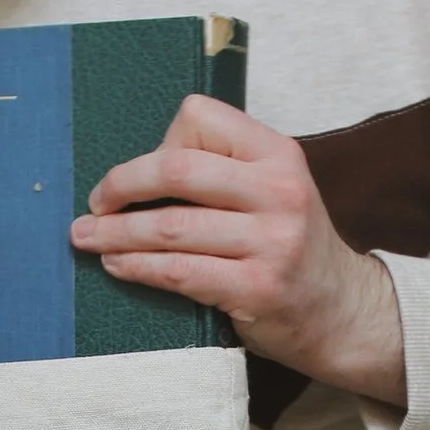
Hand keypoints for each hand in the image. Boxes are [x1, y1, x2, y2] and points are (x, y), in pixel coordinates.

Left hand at [71, 96, 404, 406]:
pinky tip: (117, 265)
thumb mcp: (274, 190)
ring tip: (87, 237)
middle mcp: (279, 190)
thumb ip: (223, 172)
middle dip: (121, 185)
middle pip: (176, 169)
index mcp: (278, 154)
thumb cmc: (290, 247)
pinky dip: (137, 267)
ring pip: (170, 226)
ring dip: (116, 233)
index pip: (199, 118)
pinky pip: (179, 272)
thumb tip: (135, 174)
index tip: (142, 174)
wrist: (342, 311)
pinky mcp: (257, 288)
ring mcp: (272, 241)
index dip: (159, 142)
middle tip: (95, 204)